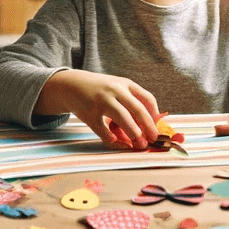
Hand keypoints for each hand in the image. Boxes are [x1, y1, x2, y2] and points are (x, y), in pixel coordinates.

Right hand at [36, 70, 160, 148]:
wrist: (71, 84)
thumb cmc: (100, 89)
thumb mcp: (117, 87)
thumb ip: (132, 100)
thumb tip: (150, 122)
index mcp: (125, 84)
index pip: (147, 98)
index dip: (155, 115)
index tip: (157, 127)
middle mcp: (115, 90)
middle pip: (137, 109)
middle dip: (148, 127)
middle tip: (154, 139)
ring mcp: (101, 101)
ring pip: (122, 118)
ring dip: (134, 133)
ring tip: (140, 144)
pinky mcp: (89, 113)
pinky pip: (103, 130)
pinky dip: (111, 139)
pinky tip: (116, 141)